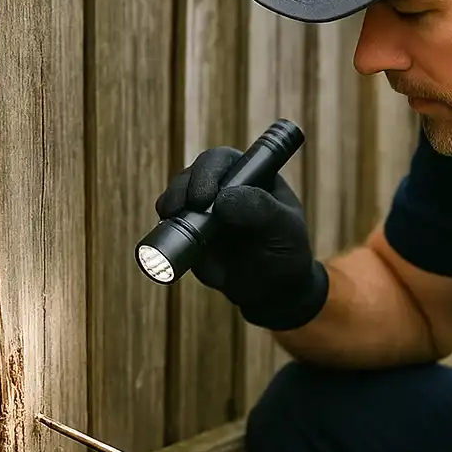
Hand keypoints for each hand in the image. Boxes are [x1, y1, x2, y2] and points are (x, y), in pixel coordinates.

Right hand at [155, 146, 327, 330]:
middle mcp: (224, 187)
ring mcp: (204, 209)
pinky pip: (171, 224)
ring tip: (172, 217)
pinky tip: (167, 230)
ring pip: (179, 195)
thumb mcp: (284, 229)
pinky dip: (166, 226)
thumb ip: (260, 210)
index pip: (225, 160)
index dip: (210, 171)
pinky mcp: (190, 233)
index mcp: (251, 176)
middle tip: (182, 208)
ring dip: (172, 203)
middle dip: (184, 187)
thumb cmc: (286, 253)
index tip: (206, 196)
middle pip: (195, 173)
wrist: (273, 291)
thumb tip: (222, 200)